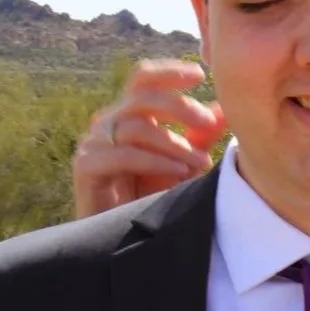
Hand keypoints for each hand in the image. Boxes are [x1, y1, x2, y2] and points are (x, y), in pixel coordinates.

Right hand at [73, 60, 227, 217]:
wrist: (124, 239)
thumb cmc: (151, 197)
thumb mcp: (182, 162)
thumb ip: (200, 136)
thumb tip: (223, 110)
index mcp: (130, 115)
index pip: (145, 79)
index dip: (169, 72)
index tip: (200, 75)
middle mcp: (109, 123)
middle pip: (143, 96)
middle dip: (180, 106)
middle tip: (208, 122)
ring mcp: (94, 143)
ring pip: (137, 127)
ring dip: (174, 143)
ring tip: (200, 162)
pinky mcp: (86, 167)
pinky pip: (122, 155)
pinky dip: (154, 162)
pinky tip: (178, 173)